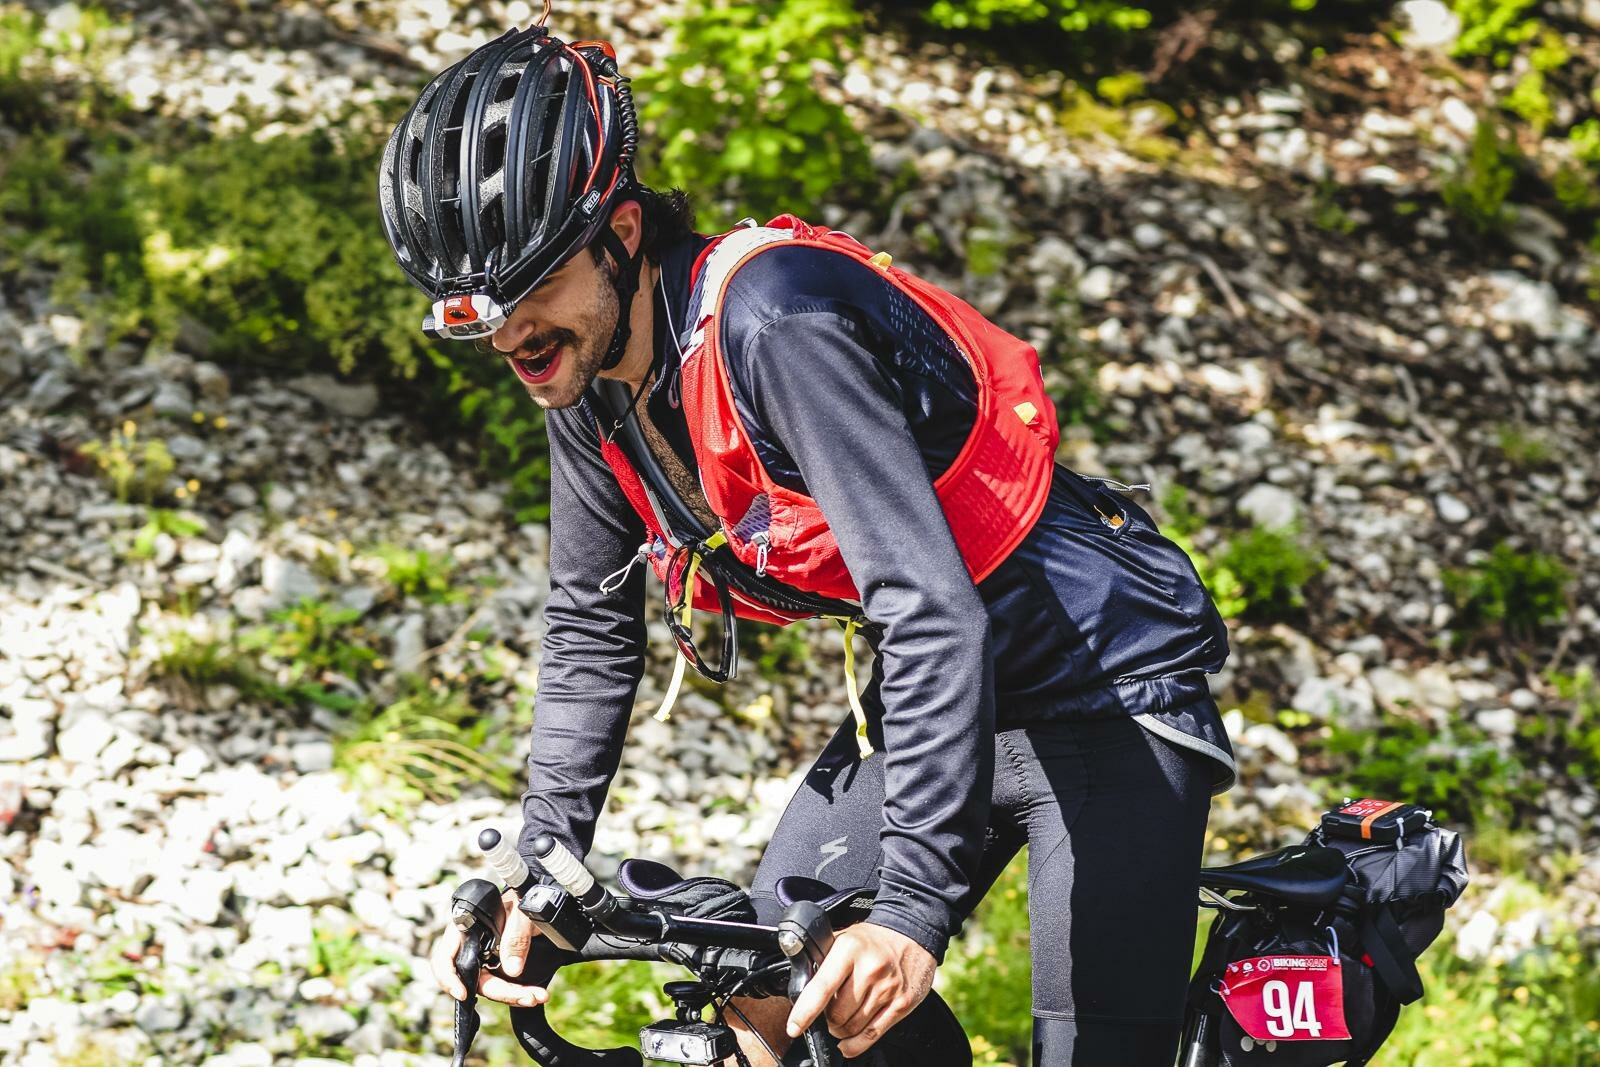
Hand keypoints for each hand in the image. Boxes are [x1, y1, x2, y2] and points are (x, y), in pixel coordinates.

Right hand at [430, 886, 548, 1007]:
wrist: (535, 902)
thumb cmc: (522, 899)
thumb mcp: (522, 912)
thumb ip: (516, 936)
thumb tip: (512, 970)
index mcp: (465, 928)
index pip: (444, 958)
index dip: (448, 978)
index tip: (462, 994)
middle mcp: (469, 948)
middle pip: (472, 980)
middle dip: (500, 992)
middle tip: (528, 997)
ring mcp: (482, 960)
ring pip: (489, 987)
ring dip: (513, 995)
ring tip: (538, 996)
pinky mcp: (495, 968)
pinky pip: (501, 986)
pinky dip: (518, 993)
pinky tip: (536, 994)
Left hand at [785, 923, 936, 1057]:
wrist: (913, 934)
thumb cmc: (873, 939)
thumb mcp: (844, 938)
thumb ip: (823, 959)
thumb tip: (800, 983)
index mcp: (850, 950)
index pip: (822, 988)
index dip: (805, 1012)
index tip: (793, 1027)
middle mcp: (870, 971)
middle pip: (836, 1015)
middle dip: (826, 1020)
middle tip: (827, 1013)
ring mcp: (888, 990)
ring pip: (852, 1028)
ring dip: (840, 1031)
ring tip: (840, 1021)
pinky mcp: (901, 1005)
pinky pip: (872, 1035)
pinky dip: (855, 1045)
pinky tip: (847, 1043)